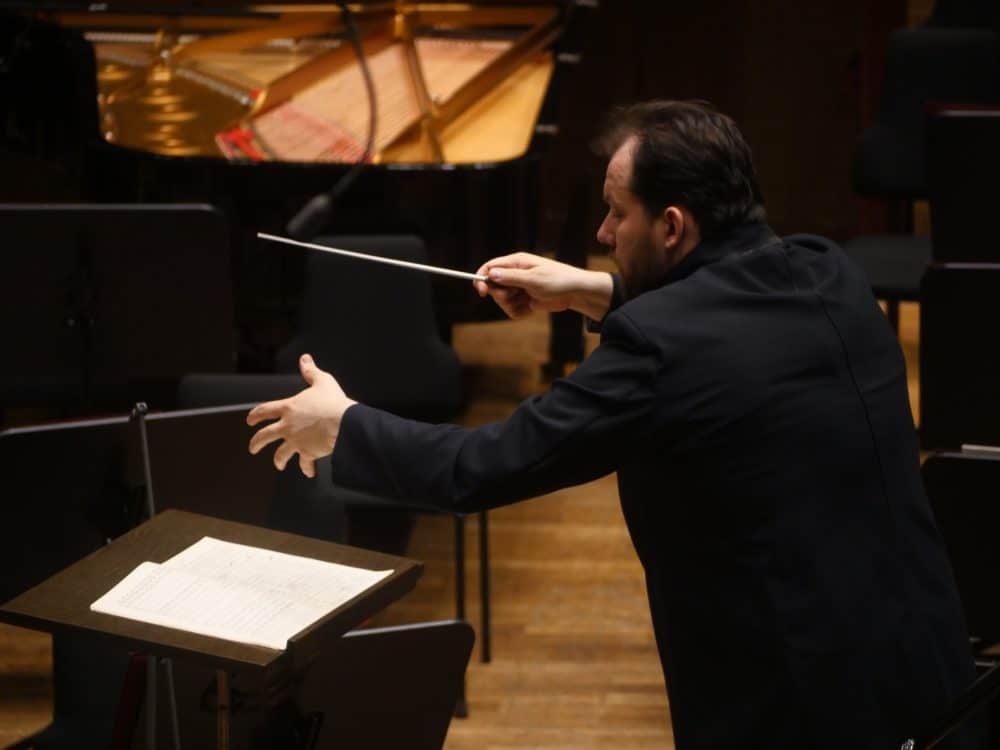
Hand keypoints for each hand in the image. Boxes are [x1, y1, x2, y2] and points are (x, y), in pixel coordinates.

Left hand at [246, 354, 355, 477]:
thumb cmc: (333, 401)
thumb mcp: (322, 381)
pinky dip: (306, 468)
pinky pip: (304, 463)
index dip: (255, 415)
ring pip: (280, 454)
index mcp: (288, 408)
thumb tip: (305, 359)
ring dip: (278, 460)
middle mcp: (287, 426)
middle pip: (264, 436)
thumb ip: (311, 371)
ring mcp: (296, 441)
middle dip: (256, 443)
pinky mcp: (308, 452)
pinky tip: (308, 472)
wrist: (344, 423)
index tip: (249, 421)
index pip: (264, 411)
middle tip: (252, 448)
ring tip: (278, 464)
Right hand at [473, 252, 612, 320]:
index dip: (481, 279)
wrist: (575, 293)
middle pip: (493, 287)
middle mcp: (515, 274)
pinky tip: (532, 308)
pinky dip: (520, 312)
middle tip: (517, 295)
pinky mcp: (524, 301)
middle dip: (502, 295)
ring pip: (502, 301)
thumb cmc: (557, 280)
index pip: (489, 267)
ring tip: (528, 301)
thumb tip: (490, 274)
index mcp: (516, 263)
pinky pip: (512, 311)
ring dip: (512, 305)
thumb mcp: (533, 278)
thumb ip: (510, 277)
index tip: (482, 293)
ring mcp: (519, 288)